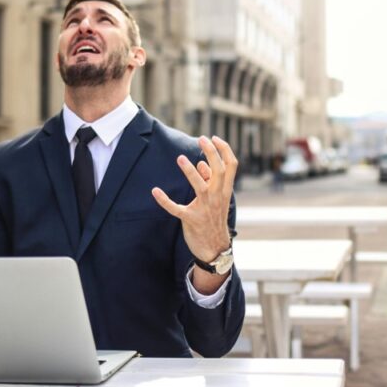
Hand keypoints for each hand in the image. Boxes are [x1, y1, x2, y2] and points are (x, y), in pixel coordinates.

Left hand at [152, 136, 236, 261]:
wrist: (214, 248)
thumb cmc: (214, 219)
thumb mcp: (217, 200)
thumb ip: (210, 181)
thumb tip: (201, 164)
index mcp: (225, 191)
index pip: (231, 166)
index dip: (224, 150)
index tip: (214, 138)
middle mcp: (217, 197)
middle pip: (219, 170)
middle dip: (211, 153)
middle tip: (201, 139)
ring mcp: (205, 209)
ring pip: (200, 186)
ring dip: (189, 171)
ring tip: (180, 158)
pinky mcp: (191, 219)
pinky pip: (176, 208)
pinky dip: (165, 200)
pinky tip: (155, 191)